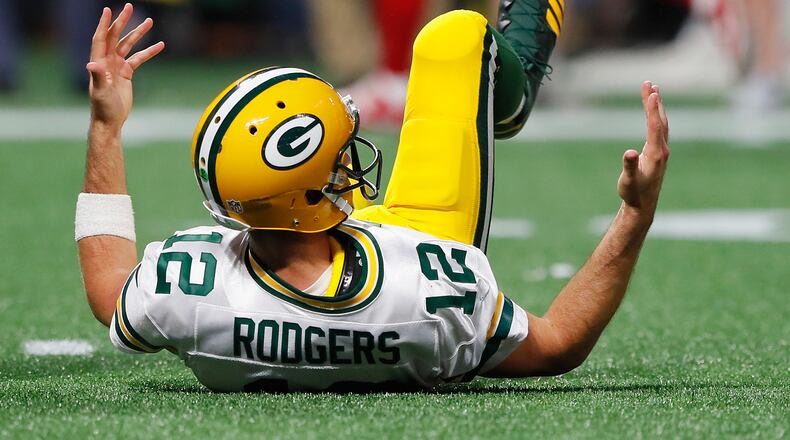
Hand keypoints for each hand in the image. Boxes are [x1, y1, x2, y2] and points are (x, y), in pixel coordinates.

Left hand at [87, 4, 164, 128]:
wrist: (110, 121)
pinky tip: (160, 45)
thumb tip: (92, 65)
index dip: (104, 24)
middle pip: (115, 36)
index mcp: (99, 62)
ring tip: (150, 21)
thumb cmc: (103, 108)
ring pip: (128, 45)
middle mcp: (106, 60)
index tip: (109, 10)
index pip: (101, 38)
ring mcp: (117, 66)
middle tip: (130, 7)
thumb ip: (98, 77)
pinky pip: (139, 58)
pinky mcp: (126, 73)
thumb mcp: (101, 92)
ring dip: (138, 33)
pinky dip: (149, 52)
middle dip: (123, 22)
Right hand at [617, 81, 669, 223]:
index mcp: (656, 154)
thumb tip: (628, 153)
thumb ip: (628, 166)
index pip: (655, 126)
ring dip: (657, 106)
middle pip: (660, 120)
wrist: (643, 205)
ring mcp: (662, 150)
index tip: (651, 93)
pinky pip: (659, 128)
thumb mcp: (628, 181)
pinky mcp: (659, 152)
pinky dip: (656, 116)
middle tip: (649, 83)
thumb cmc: (633, 193)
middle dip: (655, 101)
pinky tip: (653, 110)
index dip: (652, 109)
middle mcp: (662, 150)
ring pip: (661, 123)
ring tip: (653, 90)